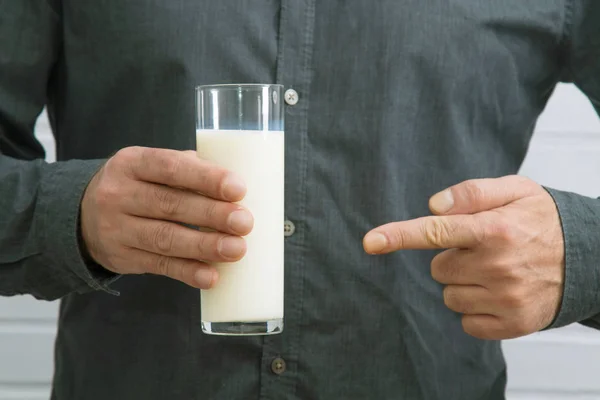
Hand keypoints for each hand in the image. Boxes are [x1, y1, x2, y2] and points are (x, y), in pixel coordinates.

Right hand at [81, 147, 253, 288]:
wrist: (82, 216)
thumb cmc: (137, 186)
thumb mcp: (150, 168)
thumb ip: (187, 169)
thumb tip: (233, 186)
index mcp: (132, 163)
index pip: (171, 167)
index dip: (205, 178)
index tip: (238, 188)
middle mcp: (118, 194)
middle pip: (170, 205)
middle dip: (212, 214)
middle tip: (245, 222)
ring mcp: (117, 228)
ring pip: (165, 238)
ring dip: (204, 246)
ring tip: (236, 249)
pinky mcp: (122, 257)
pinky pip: (159, 266)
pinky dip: (187, 272)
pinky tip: (211, 276)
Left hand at [363, 175, 564, 339]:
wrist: (588, 258)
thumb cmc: (543, 220)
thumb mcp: (515, 190)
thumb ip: (472, 193)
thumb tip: (432, 206)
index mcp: (495, 229)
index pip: (436, 232)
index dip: (399, 236)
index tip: (371, 242)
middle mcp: (498, 266)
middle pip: (439, 268)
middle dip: (453, 258)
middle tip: (482, 250)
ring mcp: (506, 298)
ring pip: (450, 296)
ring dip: (463, 284)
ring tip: (494, 271)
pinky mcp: (512, 324)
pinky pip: (466, 321)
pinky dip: (475, 308)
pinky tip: (498, 293)